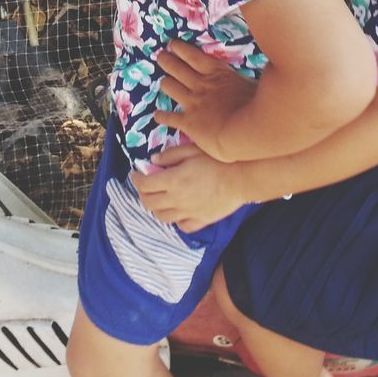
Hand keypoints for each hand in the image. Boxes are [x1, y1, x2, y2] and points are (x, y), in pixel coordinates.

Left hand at [132, 145, 246, 232]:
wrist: (242, 178)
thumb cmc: (217, 160)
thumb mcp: (191, 150)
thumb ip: (170, 155)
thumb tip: (153, 161)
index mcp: (172, 181)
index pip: (144, 184)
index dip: (136, 179)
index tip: (136, 174)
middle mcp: (176, 200)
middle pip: (149, 203)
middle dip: (142, 194)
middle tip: (145, 186)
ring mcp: (188, 213)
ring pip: (162, 217)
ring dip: (155, 208)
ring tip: (159, 198)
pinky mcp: (201, 221)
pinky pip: (182, 226)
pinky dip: (175, 220)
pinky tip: (178, 211)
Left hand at [154, 40, 255, 161]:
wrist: (243, 131)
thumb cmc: (255, 107)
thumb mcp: (255, 85)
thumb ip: (249, 79)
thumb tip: (265, 70)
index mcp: (217, 74)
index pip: (194, 56)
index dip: (181, 50)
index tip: (172, 44)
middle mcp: (201, 85)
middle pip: (177, 68)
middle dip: (167, 61)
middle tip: (161, 57)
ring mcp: (192, 102)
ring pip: (170, 87)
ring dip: (165, 82)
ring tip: (162, 81)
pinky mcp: (188, 121)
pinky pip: (169, 117)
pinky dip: (162, 116)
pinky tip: (157, 116)